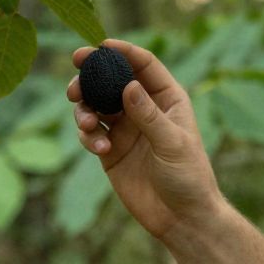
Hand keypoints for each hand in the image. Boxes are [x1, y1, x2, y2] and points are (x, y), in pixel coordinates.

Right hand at [67, 40, 224, 241]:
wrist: (181, 218)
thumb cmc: (188, 178)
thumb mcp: (172, 144)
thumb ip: (149, 115)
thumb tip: (128, 85)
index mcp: (167, 98)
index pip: (143, 65)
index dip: (122, 51)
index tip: (100, 46)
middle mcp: (143, 108)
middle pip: (111, 79)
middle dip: (91, 76)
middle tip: (74, 77)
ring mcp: (126, 128)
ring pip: (95, 103)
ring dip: (84, 108)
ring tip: (87, 121)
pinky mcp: (111, 150)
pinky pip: (90, 132)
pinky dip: (88, 135)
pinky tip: (99, 147)